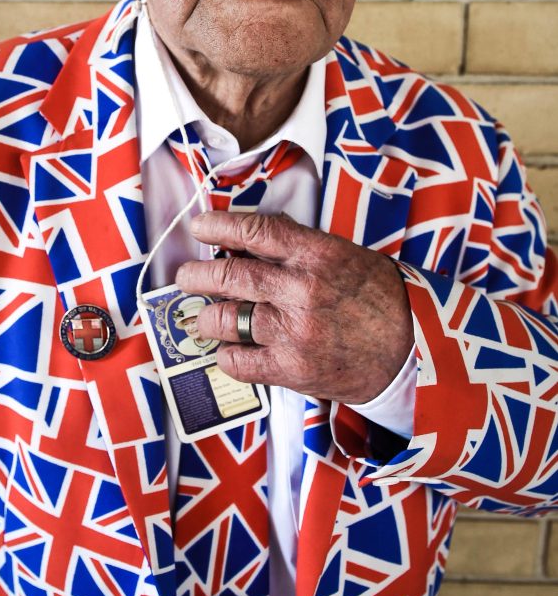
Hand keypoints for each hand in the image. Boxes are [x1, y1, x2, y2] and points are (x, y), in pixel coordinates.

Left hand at [176, 211, 413, 404]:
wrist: (410, 350)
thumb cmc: (378, 298)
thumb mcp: (344, 255)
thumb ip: (299, 246)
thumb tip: (252, 237)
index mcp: (316, 255)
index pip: (255, 231)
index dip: (219, 226)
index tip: (199, 226)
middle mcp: (301, 290)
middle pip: (230, 276)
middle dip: (197, 275)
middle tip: (185, 277)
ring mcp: (294, 331)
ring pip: (226, 320)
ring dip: (207, 318)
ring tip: (203, 318)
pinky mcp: (292, 369)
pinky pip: (240, 362)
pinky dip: (227, 356)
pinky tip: (229, 351)